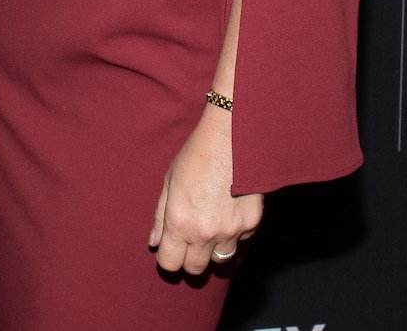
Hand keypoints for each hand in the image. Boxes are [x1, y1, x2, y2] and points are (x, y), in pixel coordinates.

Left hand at [148, 105, 263, 275]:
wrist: (234, 137)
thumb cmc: (197, 155)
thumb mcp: (170, 182)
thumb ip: (160, 216)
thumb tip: (154, 243)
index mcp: (180, 222)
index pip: (169, 264)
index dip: (168, 258)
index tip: (170, 249)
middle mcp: (205, 232)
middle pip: (194, 269)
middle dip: (190, 259)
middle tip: (190, 241)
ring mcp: (231, 231)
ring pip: (220, 260)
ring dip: (214, 250)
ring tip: (211, 226)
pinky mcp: (252, 224)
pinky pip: (240, 242)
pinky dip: (234, 235)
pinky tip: (230, 212)